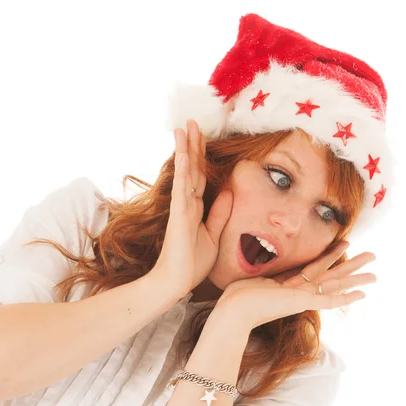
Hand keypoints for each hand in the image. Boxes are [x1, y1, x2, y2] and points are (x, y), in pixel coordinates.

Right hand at [149, 119, 233, 297]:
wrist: (177, 282)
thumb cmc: (192, 263)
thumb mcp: (213, 235)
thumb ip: (219, 214)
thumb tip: (228, 192)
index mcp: (195, 208)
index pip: (200, 176)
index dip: (201, 157)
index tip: (201, 137)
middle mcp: (187, 204)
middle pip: (192, 168)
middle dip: (193, 145)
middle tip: (193, 122)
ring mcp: (181, 208)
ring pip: (185, 173)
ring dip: (185, 149)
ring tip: (185, 127)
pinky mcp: (178, 216)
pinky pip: (182, 189)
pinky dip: (182, 170)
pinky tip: (183, 153)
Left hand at [216, 241, 376, 329]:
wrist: (234, 310)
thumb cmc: (237, 296)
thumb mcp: (255, 277)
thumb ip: (266, 271)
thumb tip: (262, 258)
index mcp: (289, 286)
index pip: (314, 269)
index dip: (329, 256)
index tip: (342, 245)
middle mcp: (300, 293)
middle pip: (331, 275)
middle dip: (351, 265)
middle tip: (371, 256)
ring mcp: (303, 299)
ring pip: (336, 286)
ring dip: (356, 278)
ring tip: (375, 273)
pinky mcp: (304, 303)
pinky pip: (330, 300)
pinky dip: (347, 297)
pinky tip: (363, 294)